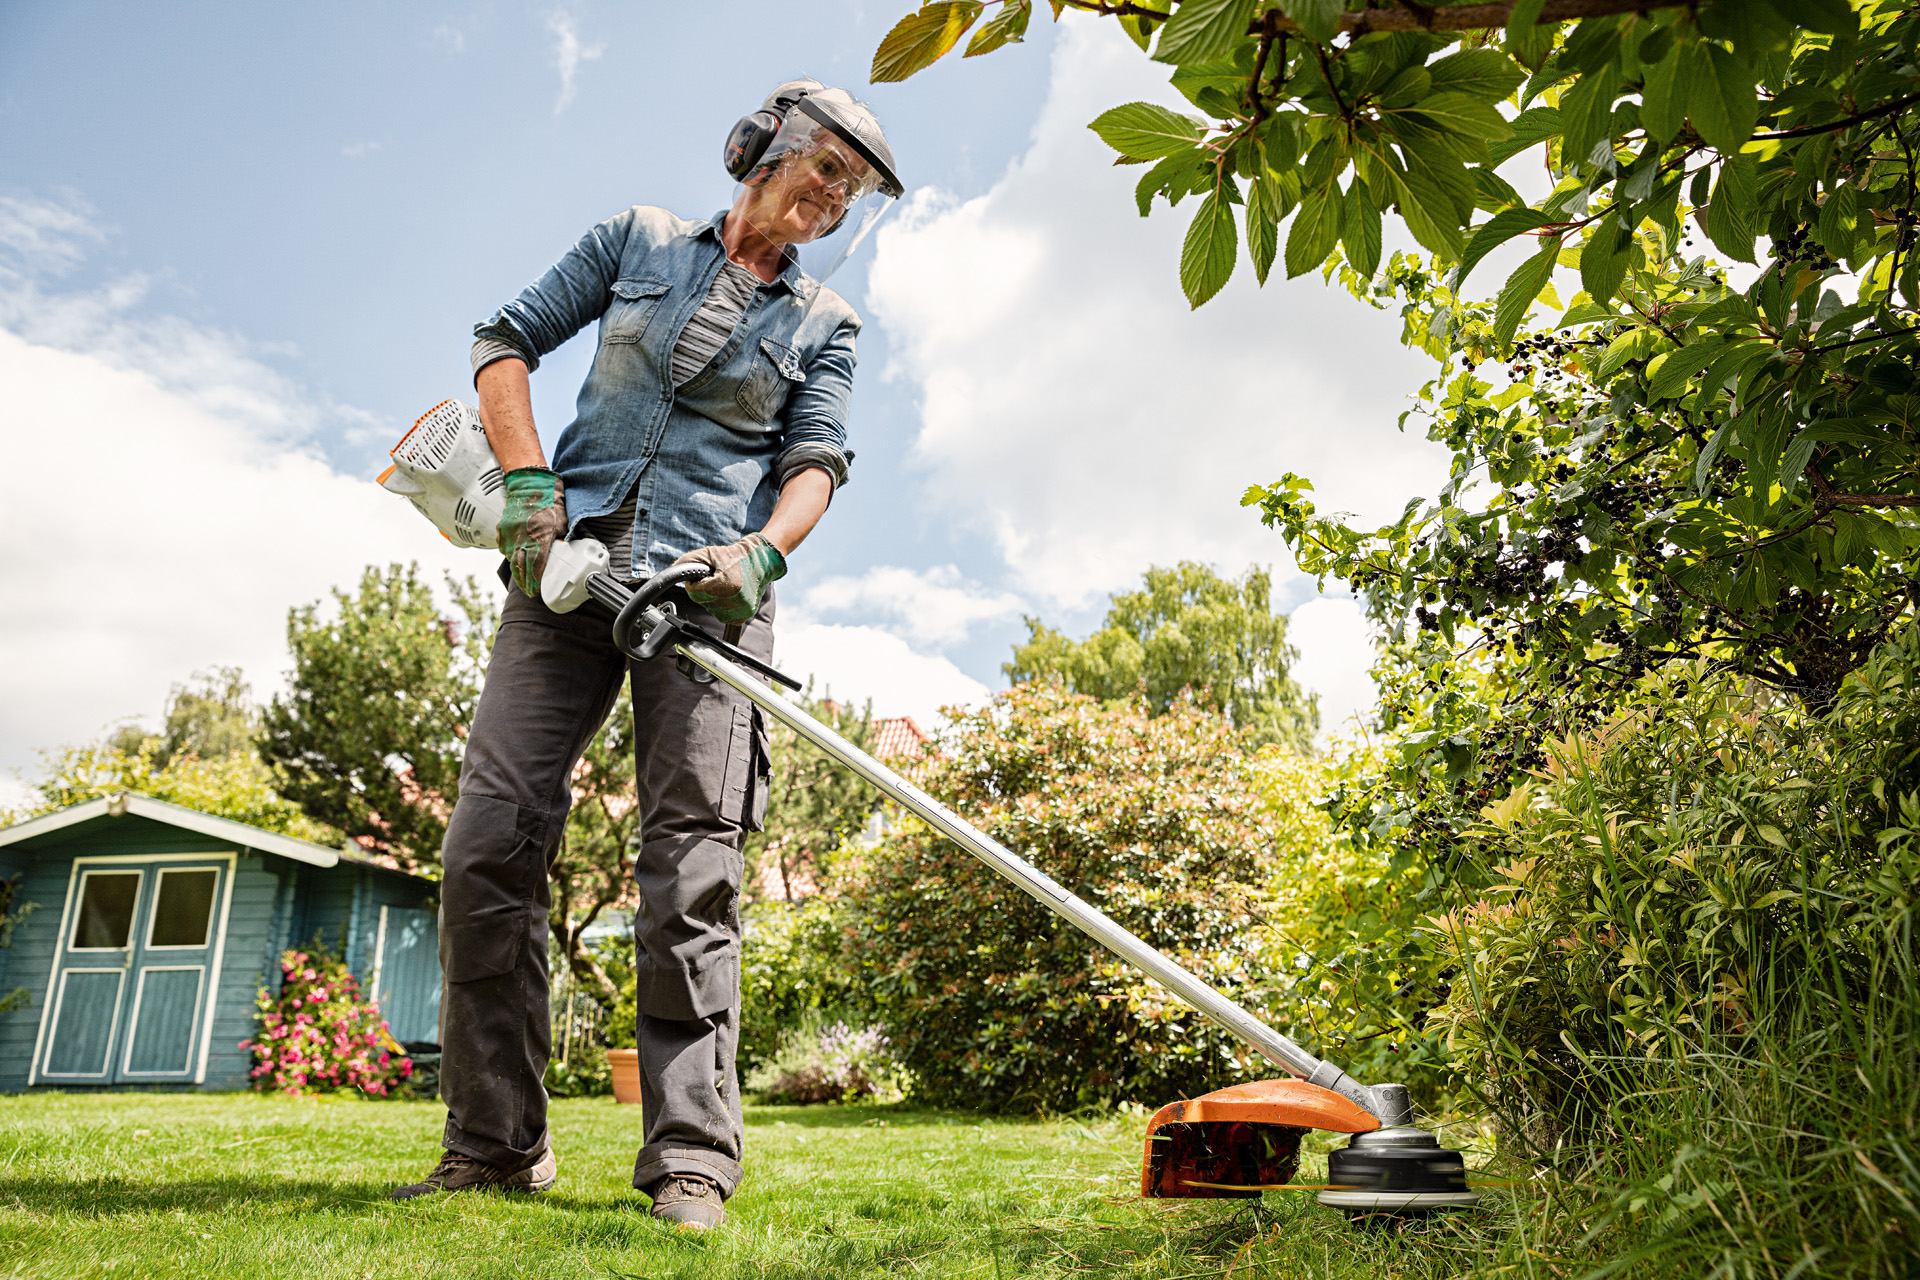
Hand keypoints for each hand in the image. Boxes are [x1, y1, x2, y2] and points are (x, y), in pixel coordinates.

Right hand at [498, 467, 567, 596]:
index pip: (536, 566)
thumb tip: (564, 554)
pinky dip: (507, 553)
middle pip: (521, 567)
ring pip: (510, 558)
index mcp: (541, 538)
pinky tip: (513, 557)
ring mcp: (511, 533)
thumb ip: (561, 541)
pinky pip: (503, 546)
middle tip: (528, 591)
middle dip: (524, 581)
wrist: (532, 485)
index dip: (535, 581)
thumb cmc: (550, 503)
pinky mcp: (502, 528)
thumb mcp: (563, 524)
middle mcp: (524, 538)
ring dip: (516, 569)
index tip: (536, 591)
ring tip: (521, 578)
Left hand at [671, 532, 786, 622]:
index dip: (695, 585)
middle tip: (715, 580)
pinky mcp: (745, 615)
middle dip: (704, 592)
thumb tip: (671, 572)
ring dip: (713, 600)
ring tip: (724, 586)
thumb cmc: (734, 556)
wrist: (760, 562)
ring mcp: (740, 609)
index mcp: (725, 584)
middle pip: (703, 602)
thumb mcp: (709, 553)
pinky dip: (722, 608)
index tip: (701, 578)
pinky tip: (729, 596)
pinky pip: (724, 617)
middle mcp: (734, 599)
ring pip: (712, 611)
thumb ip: (688, 561)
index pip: (695, 593)